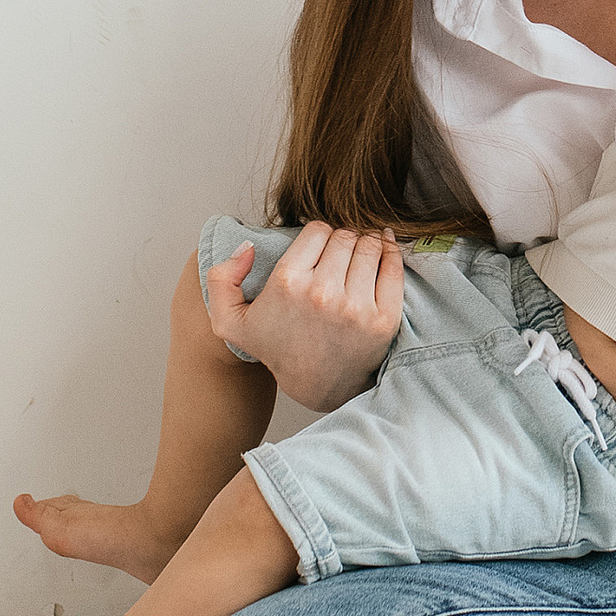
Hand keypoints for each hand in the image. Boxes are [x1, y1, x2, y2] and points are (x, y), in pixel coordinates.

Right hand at [205, 225, 403, 411]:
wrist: (316, 386)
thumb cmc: (277, 347)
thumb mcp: (230, 321)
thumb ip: (221, 278)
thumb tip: (248, 246)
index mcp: (287, 283)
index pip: (317, 229)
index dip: (319, 234)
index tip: (320, 247)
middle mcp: (322, 293)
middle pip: (345, 236)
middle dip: (344, 238)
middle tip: (341, 253)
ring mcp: (356, 307)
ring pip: (369, 246)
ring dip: (367, 244)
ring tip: (360, 256)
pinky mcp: (383, 319)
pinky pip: (393, 266)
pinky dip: (391, 252)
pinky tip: (384, 249)